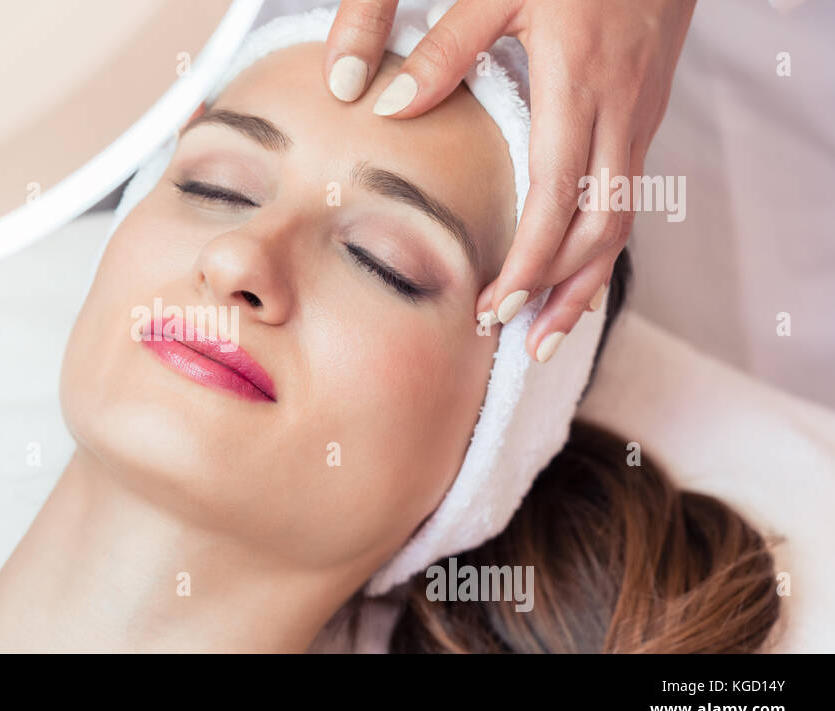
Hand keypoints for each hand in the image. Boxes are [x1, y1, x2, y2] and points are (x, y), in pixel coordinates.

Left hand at [324, 0, 695, 360]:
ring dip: (586, 281)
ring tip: (547, 330)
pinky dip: (597, 244)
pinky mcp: (644, 115)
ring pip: (624, 220)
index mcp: (578, 88)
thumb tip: (389, 108)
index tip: (494, 307)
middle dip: (561, 292)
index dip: (529, 263)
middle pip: (603, 230)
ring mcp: (639, 118)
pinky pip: (627, 196)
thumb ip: (443, 48)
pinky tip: (569, 269)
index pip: (556, 199)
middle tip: (516, 338)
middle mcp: (620, 114)